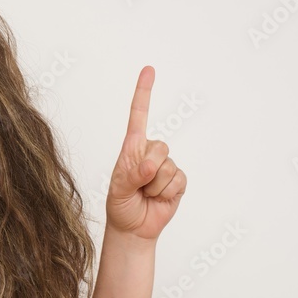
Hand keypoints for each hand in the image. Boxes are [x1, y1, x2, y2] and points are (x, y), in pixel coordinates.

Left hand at [105, 66, 185, 240]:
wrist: (134, 227)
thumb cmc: (121, 204)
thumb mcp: (118, 188)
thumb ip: (132, 174)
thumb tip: (150, 165)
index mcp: (132, 147)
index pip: (139, 115)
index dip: (144, 92)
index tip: (149, 70)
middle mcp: (150, 152)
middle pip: (159, 147)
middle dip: (147, 170)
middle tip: (137, 186)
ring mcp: (166, 165)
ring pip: (167, 167)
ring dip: (154, 186)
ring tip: (145, 194)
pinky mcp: (178, 180)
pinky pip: (178, 180)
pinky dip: (166, 193)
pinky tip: (158, 198)